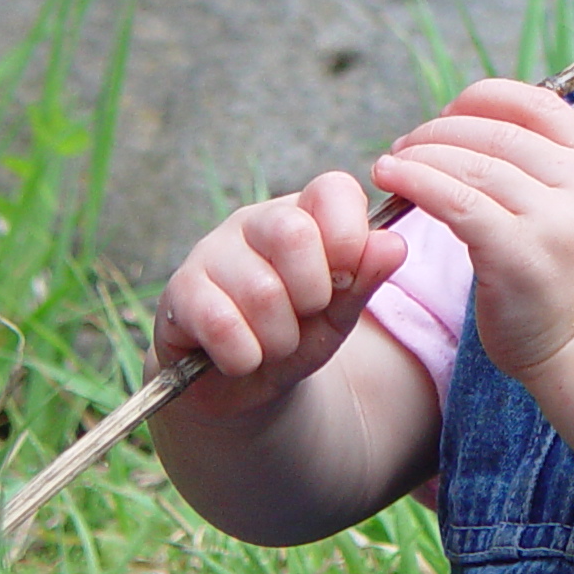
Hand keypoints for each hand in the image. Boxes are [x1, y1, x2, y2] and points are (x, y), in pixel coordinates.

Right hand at [153, 172, 406, 421]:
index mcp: (302, 214)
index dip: (348, 237)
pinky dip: (244, 355)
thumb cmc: (296, 334)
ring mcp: (211, 252)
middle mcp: (253, 222)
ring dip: (280, 338)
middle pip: (293, 233)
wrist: (240, 383)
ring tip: (274, 345)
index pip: (333, 190)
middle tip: (305, 316)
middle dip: (313, 295)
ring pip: (262, 290)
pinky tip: (242, 357)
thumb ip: (366, 277)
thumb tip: (395, 244)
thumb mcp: (340, 312)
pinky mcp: (179, 291)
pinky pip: (220, 322)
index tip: (344, 279)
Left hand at [372, 80, 573, 378]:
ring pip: (471, 164)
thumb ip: (544, 170)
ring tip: (390, 165)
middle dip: (441, 131)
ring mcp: (553, 221)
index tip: (449, 112)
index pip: (540, 104)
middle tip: (406, 145)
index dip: (486, 98)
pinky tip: (392, 180)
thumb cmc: (567, 282)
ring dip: (420, 155)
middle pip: (497, 133)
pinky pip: (455, 201)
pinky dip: (417, 182)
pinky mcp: (518, 254)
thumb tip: (474, 126)